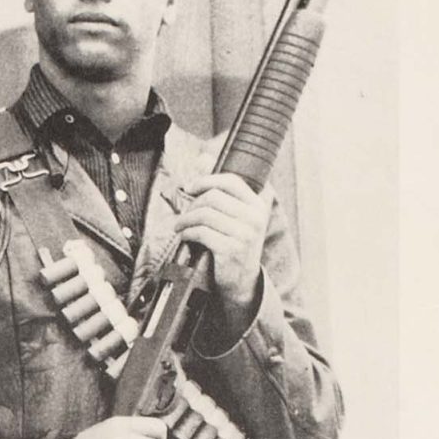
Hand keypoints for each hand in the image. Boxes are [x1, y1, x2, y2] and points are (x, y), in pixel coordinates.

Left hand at [177, 173, 268, 318]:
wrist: (241, 282)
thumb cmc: (234, 245)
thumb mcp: (234, 217)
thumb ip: (220, 190)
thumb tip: (202, 157)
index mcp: (258, 205)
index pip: (230, 181)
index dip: (206, 180)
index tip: (189, 188)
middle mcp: (255, 218)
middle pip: (213, 197)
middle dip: (192, 205)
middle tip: (183, 216)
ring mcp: (245, 234)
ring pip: (204, 214)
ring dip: (185, 220)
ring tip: (180, 227)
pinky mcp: (231, 250)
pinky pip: (201, 232)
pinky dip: (187, 233)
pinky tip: (185, 237)